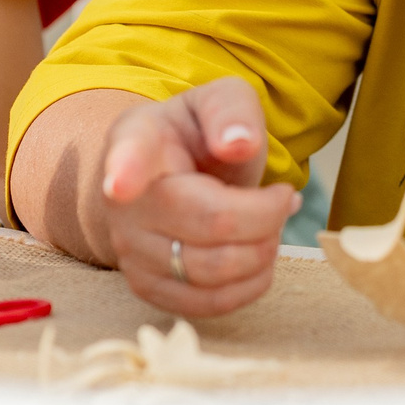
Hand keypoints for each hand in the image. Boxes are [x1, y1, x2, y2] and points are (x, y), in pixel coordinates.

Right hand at [97, 77, 300, 316]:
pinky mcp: (149, 288)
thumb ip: (231, 112)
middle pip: (209, 222)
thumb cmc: (197, 134)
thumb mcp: (221, 100)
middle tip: (284, 196)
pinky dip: (251, 283)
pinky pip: (207, 304)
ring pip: (212, 270)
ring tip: (272, 222)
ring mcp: (130, 251)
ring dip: (263, 249)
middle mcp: (123, 202)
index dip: (125, 171)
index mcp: (136, 140)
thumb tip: (239, 144)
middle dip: (267, 214)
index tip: (120, 184)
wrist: (170, 173)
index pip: (128, 156)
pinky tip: (259, 253)